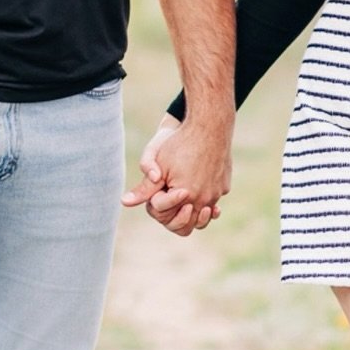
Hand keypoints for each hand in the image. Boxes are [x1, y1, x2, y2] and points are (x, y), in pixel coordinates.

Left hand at [122, 113, 231, 235]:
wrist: (209, 125)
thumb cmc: (180, 143)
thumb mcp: (158, 164)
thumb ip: (144, 189)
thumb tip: (124, 202)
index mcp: (186, 197)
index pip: (168, 217)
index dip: (159, 204)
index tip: (160, 188)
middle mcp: (204, 200)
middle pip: (188, 224)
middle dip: (177, 215)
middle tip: (170, 199)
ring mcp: (217, 194)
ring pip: (204, 215)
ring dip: (193, 211)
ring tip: (183, 198)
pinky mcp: (224, 186)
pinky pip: (214, 199)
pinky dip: (205, 197)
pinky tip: (198, 184)